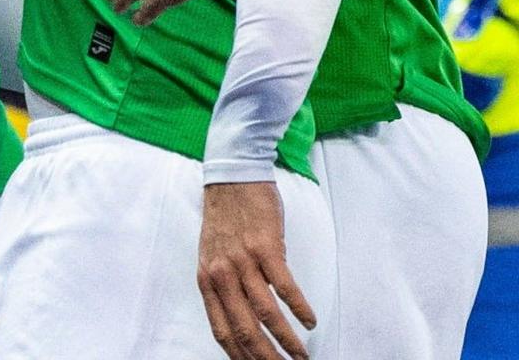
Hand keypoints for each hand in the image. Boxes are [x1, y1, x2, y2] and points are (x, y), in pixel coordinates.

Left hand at [199, 181, 316, 359]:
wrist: (233, 176)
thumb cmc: (226, 218)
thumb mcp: (212, 256)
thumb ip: (223, 286)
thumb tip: (242, 319)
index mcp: (208, 281)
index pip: (222, 331)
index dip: (240, 356)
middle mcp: (222, 276)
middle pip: (245, 330)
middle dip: (266, 357)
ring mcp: (243, 262)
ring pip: (267, 314)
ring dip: (288, 340)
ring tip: (301, 354)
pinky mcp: (265, 247)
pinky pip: (284, 287)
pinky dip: (299, 308)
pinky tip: (310, 320)